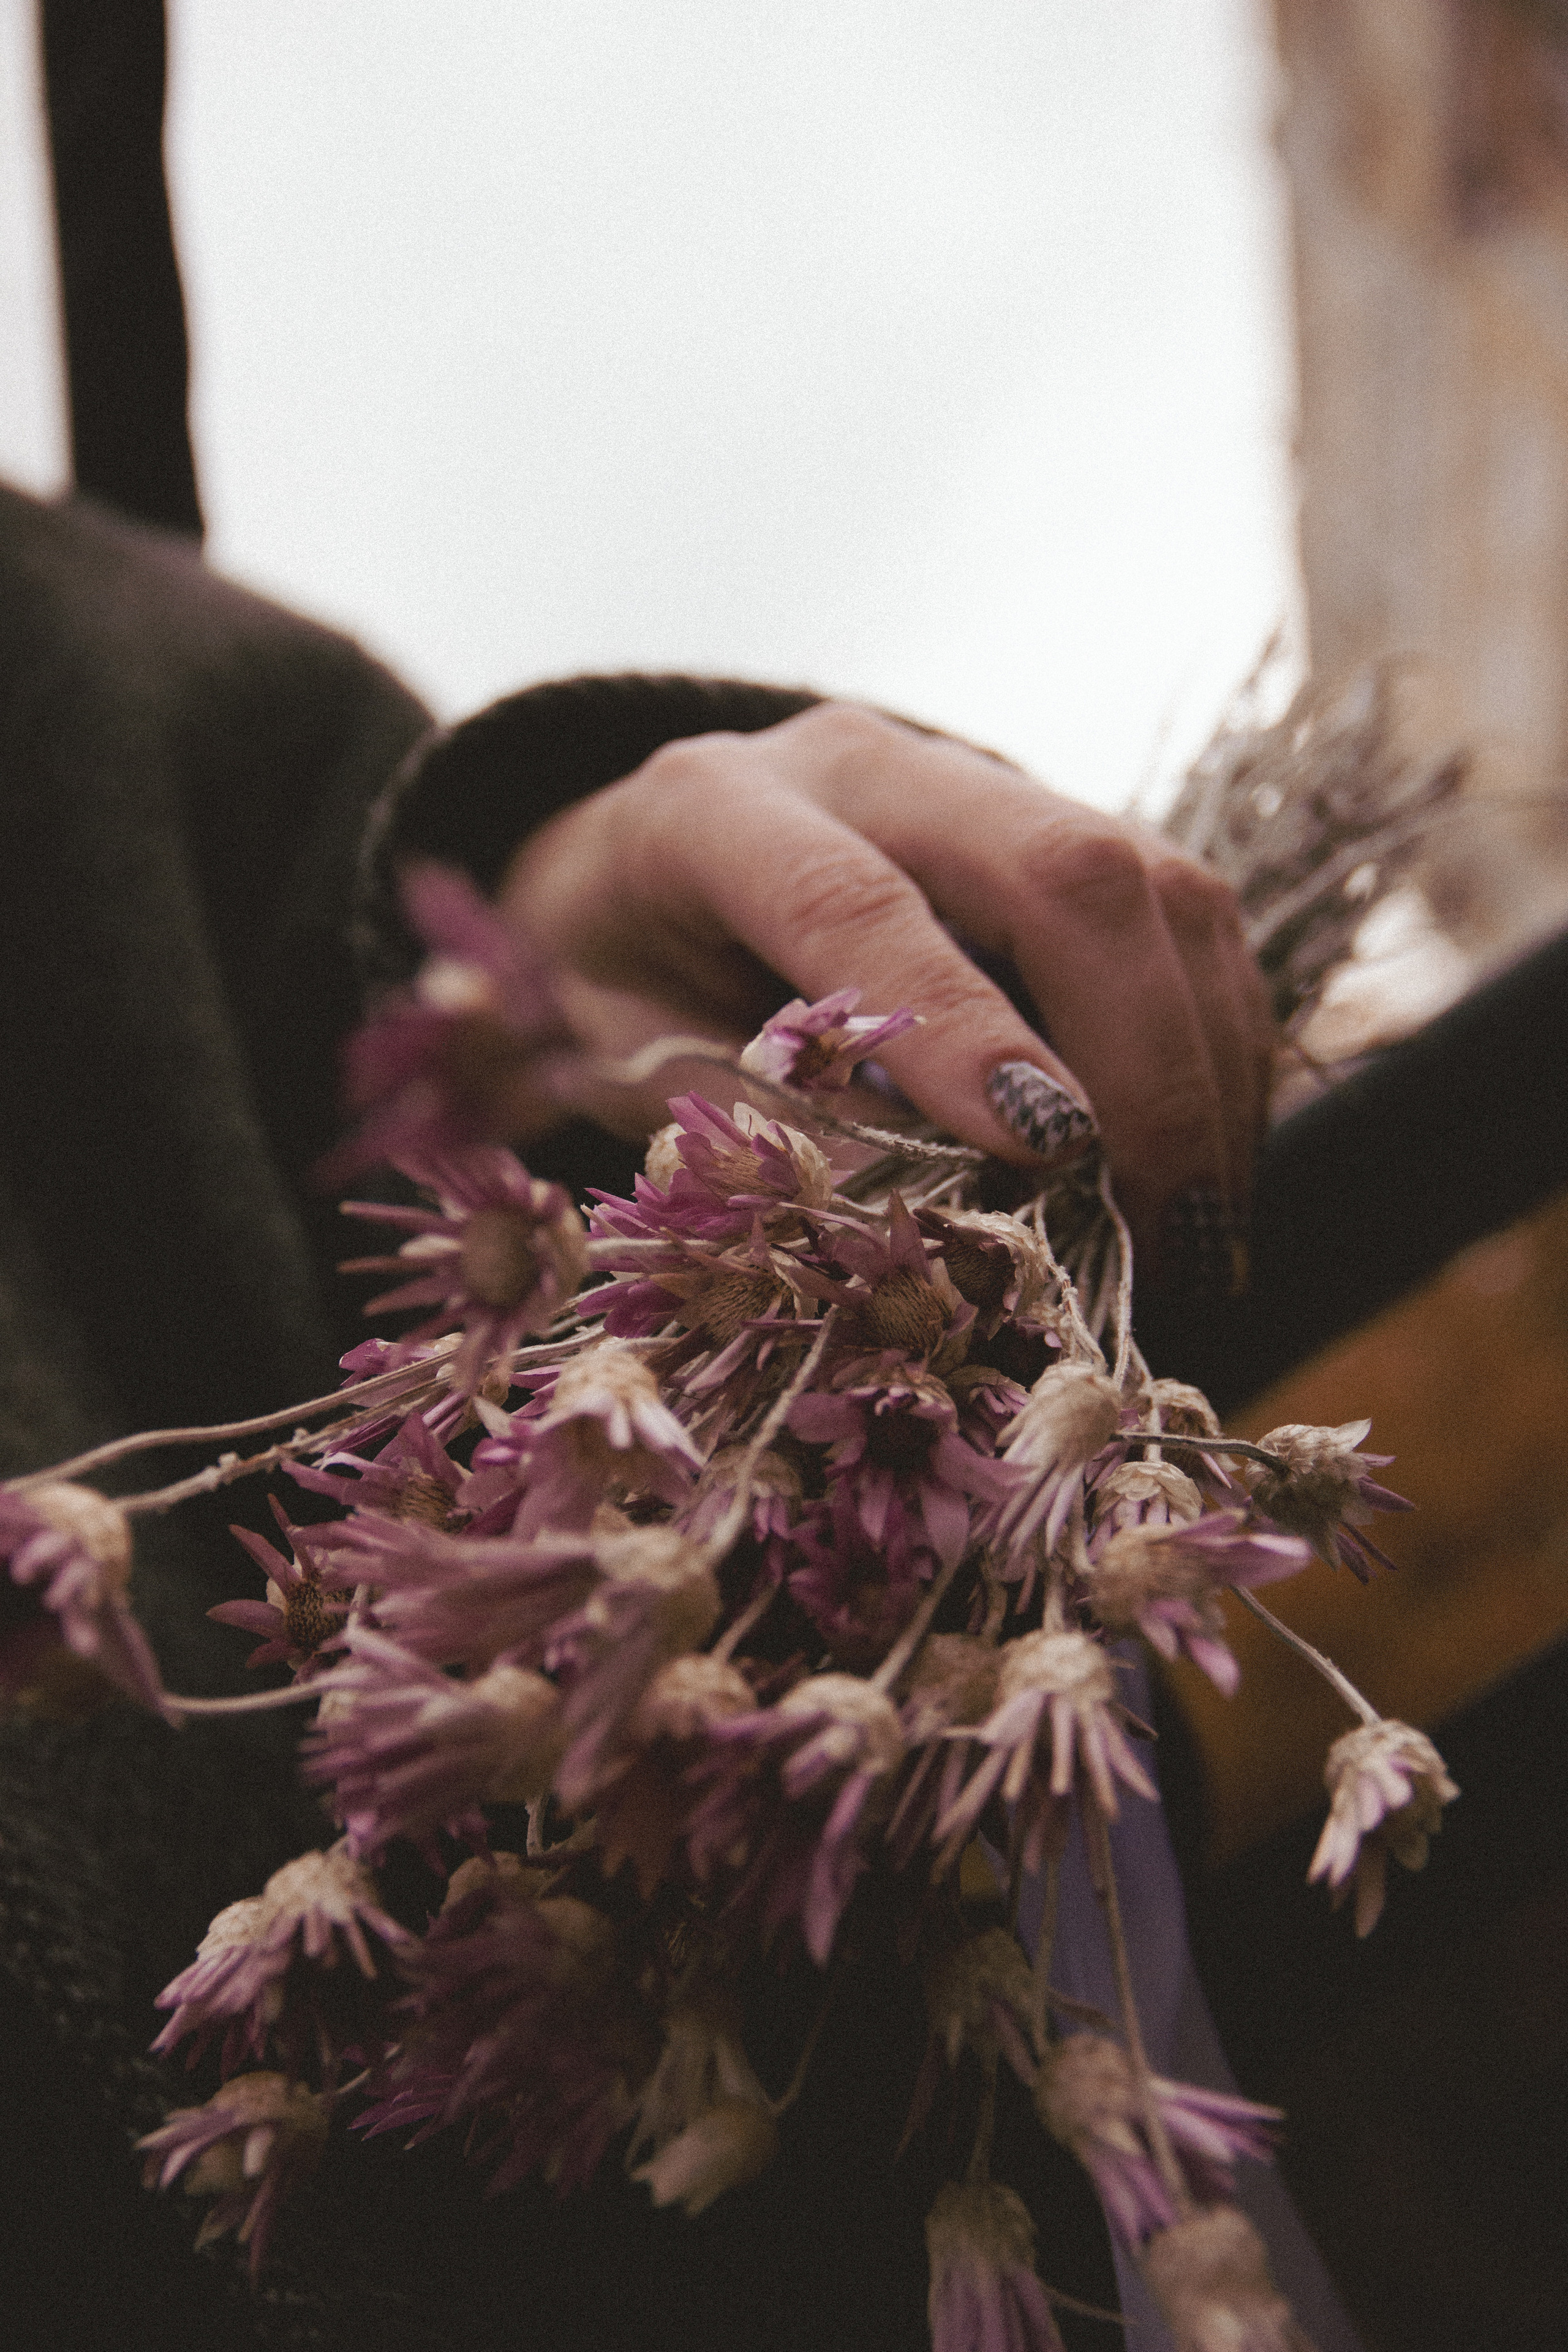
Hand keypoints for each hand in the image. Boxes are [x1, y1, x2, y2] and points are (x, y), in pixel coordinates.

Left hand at [498, 703, 1272, 1288]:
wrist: (630, 875)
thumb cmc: (618, 982)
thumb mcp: (632, 1065)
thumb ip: (765, 1124)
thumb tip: (942, 1221)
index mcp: (718, 808)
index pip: (859, 901)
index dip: (961, 1029)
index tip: (1045, 1155)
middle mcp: (865, 766)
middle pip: (1061, 869)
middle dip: (1140, 1062)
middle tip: (1161, 1231)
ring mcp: (976, 784)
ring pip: (1155, 887)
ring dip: (1201, 1067)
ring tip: (1199, 1229)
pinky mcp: (1054, 828)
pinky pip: (1182, 919)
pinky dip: (1214, 1046)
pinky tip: (1209, 1160)